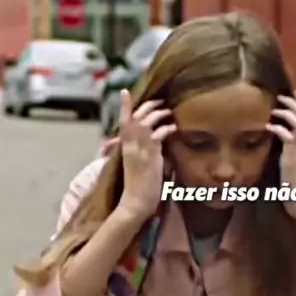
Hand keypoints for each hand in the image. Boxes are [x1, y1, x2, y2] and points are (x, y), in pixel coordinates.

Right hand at [117, 90, 176, 222]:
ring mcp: (139, 151)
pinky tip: (174, 128)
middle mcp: (130, 146)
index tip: (125, 92)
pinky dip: (166, 129)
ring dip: (158, 114)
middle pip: (136, 118)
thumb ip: (144, 152)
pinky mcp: (150, 157)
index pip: (122, 122)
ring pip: (146, 123)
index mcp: (125, 148)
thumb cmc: (138, 188)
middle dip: (148, 106)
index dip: (124, 106)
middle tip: (161, 101)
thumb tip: (155, 142)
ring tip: (169, 112)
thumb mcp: (138, 165)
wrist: (135, 204)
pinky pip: (157, 136)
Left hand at [266, 90, 295, 219]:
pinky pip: (289, 138)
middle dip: (295, 104)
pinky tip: (269, 126)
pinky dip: (280, 129)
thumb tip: (280, 145)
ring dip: (287, 113)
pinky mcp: (294, 159)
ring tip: (275, 108)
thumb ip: (290, 154)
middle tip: (283, 95)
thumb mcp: (293, 167)